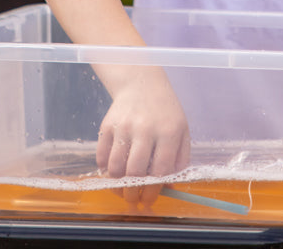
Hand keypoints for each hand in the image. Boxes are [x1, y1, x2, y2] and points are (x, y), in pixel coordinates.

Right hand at [96, 66, 190, 206]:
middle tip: (133, 199)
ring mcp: (124, 125)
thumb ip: (179, 159)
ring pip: (115, 168)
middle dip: (133, 193)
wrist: (142, 83)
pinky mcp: (107, 125)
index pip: (160, 171)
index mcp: (169, 130)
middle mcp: (146, 127)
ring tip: (122, 188)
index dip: (153, 191)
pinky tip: (113, 171)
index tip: (149, 200)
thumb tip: (170, 188)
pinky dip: (105, 171)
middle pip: (135, 172)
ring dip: (117, 185)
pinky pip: (101, 157)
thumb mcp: (181, 130)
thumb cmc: (165, 111)